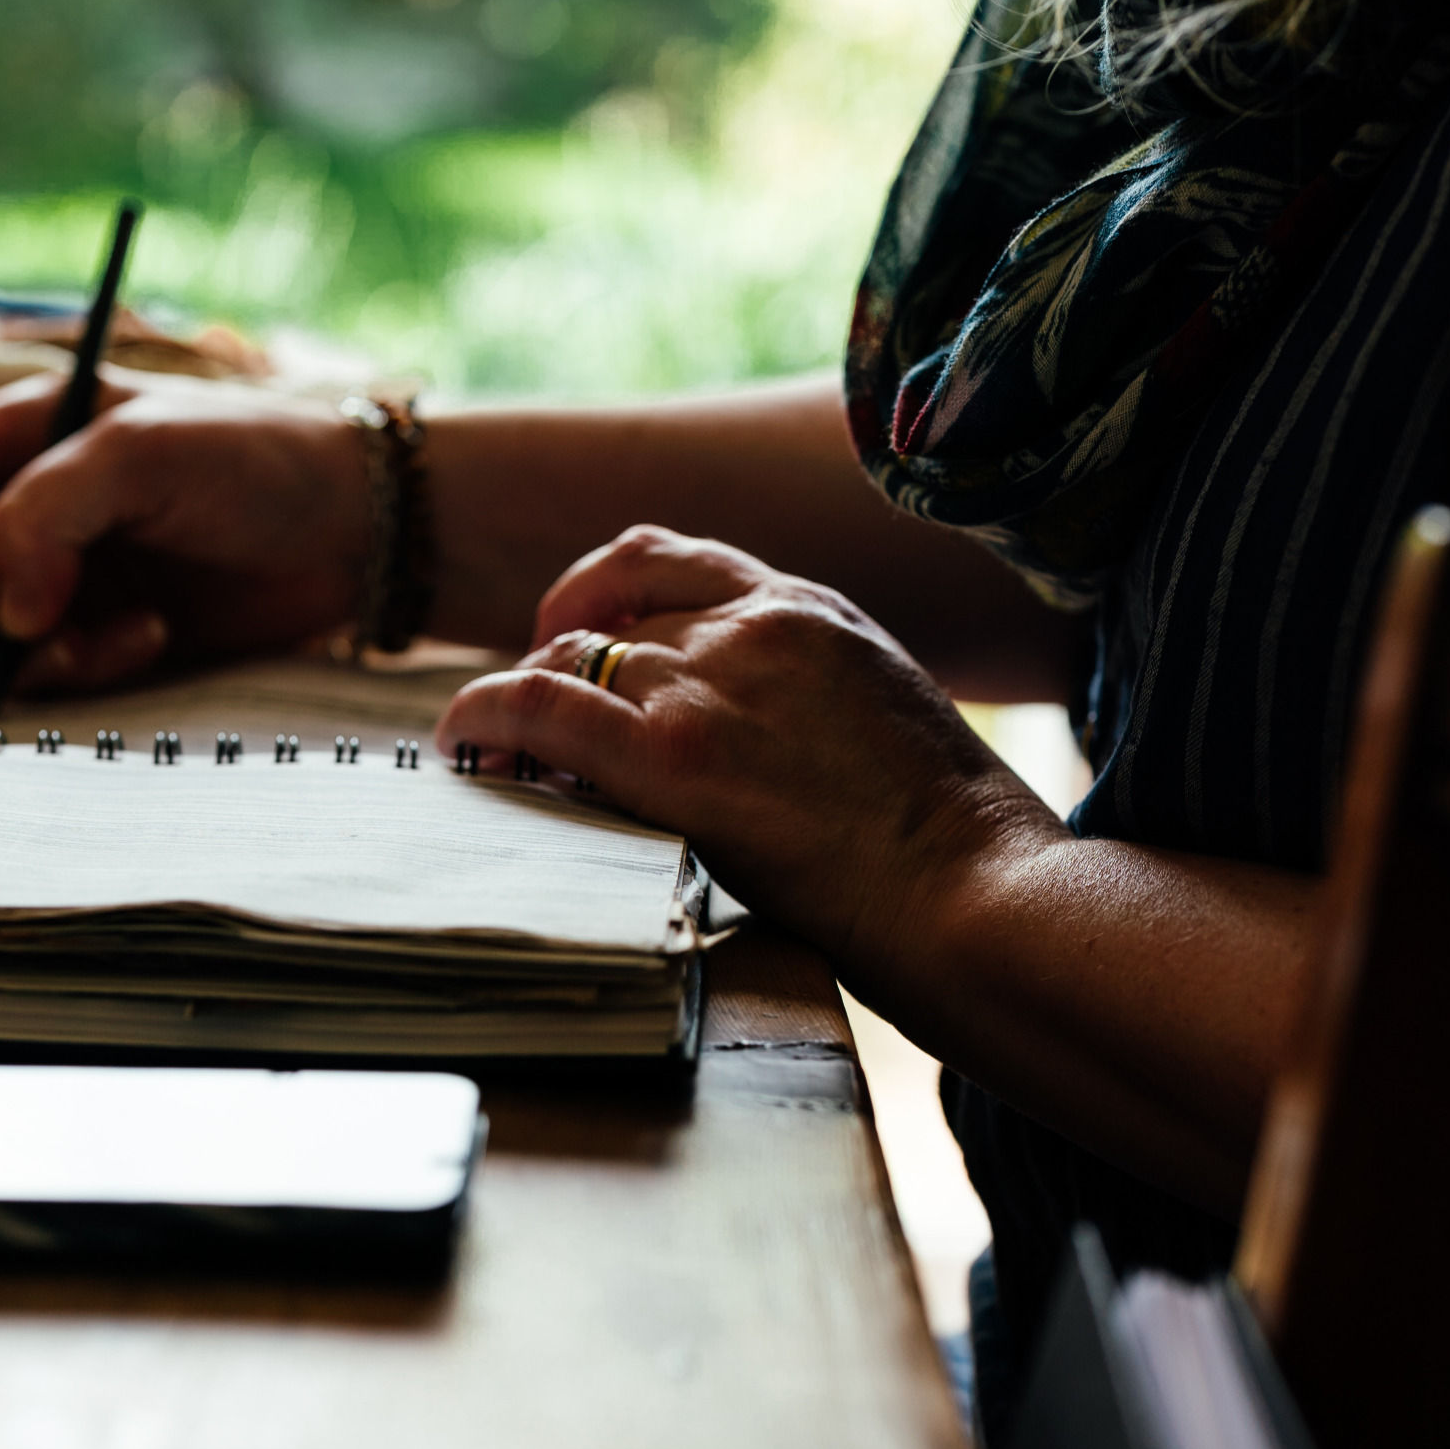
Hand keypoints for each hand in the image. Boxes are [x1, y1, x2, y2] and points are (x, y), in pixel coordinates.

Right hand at [0, 369, 369, 690]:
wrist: (353, 532)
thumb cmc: (257, 460)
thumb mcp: (146, 454)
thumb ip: (49, 514)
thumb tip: (2, 612)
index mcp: (17, 431)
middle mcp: (18, 502)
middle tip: (36, 609)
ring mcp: (50, 574)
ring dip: (28, 646)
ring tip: (116, 633)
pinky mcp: (90, 636)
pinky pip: (34, 676)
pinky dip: (76, 672)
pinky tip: (149, 642)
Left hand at [435, 525, 1062, 967]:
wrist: (987, 891)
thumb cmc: (955, 840)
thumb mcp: (886, 716)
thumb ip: (808, 695)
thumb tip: (748, 734)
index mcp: (810, 607)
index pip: (672, 557)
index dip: (604, 588)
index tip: (577, 628)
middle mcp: (752, 623)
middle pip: (610, 609)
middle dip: (554, 649)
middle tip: (527, 706)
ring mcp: (710, 682)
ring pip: (568, 656)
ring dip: (517, 697)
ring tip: (491, 746)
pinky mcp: (674, 756)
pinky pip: (540, 707)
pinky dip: (485, 715)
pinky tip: (462, 744)